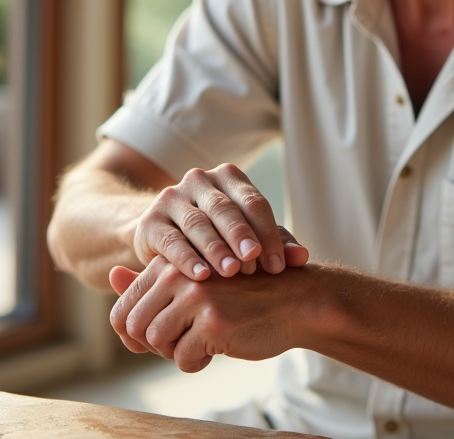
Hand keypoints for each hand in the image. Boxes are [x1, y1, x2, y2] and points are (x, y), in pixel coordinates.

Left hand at [109, 257, 307, 371]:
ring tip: (198, 346)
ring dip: (175, 354)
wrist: (294, 301)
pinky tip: (214, 351)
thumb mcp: (194, 283)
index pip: (123, 307)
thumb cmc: (243, 295)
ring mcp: (195, 295)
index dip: (134, 335)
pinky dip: (195, 363)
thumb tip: (112, 275)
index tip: (159, 340)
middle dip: (153, 346)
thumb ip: (151, 282)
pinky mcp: (212, 320)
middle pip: (134, 327)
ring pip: (155, 341)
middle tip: (180, 345)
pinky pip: (182, 357)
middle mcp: (178, 273)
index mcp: (170, 262)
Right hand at [133, 163, 308, 279]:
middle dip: (241, 237)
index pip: (253, 202)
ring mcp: (172, 198)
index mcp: (229, 178)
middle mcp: (200, 181)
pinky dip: (186, 258)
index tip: (277, 266)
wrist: (164, 237)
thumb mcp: (248, 238)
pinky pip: (171, 240)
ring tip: (230, 272)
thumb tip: (302, 257)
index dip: (267, 233)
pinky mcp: (150, 221)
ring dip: (215, 249)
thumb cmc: (218, 237)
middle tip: (254, 263)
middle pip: (225, 209)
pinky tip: (200, 275)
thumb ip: (276, 245)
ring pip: (197, 223)